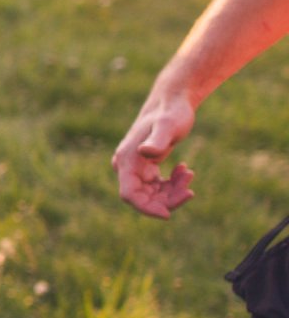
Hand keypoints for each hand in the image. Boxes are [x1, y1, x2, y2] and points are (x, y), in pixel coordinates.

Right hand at [113, 88, 197, 217]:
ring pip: (151, 194)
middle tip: (190, 190)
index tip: (167, 215)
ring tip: (189, 174)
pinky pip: (156, 187)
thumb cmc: (171, 113)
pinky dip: (172, 184)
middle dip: (167, 199)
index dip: (146, 208)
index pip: (130, 195)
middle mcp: (127, 167)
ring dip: (172, 191)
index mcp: (127, 160)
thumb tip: (146, 153)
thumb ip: (157, 141)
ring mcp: (135, 169)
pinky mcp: (145, 168)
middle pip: (143, 198)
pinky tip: (185, 170)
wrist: (171, 102)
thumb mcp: (168, 127)